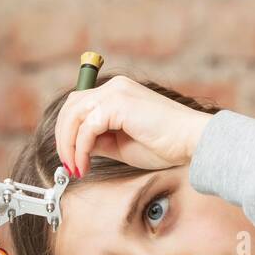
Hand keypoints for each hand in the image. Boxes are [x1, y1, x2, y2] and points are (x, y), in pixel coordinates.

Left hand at [55, 75, 213, 177]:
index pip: (80, 105)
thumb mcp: (122, 144)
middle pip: (71, 107)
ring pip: (74, 115)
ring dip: (69, 144)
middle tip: (68, 165)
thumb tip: (78, 147)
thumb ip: (99, 141)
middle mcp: (114, 87)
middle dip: (63, 138)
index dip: (68, 132)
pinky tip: (85, 165)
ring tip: (75, 167)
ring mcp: (115, 92)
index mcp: (117, 93)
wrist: (191, 140)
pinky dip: (81, 149)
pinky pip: (87, 127)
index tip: (71, 158)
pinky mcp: (117, 104)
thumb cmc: (165, 145)